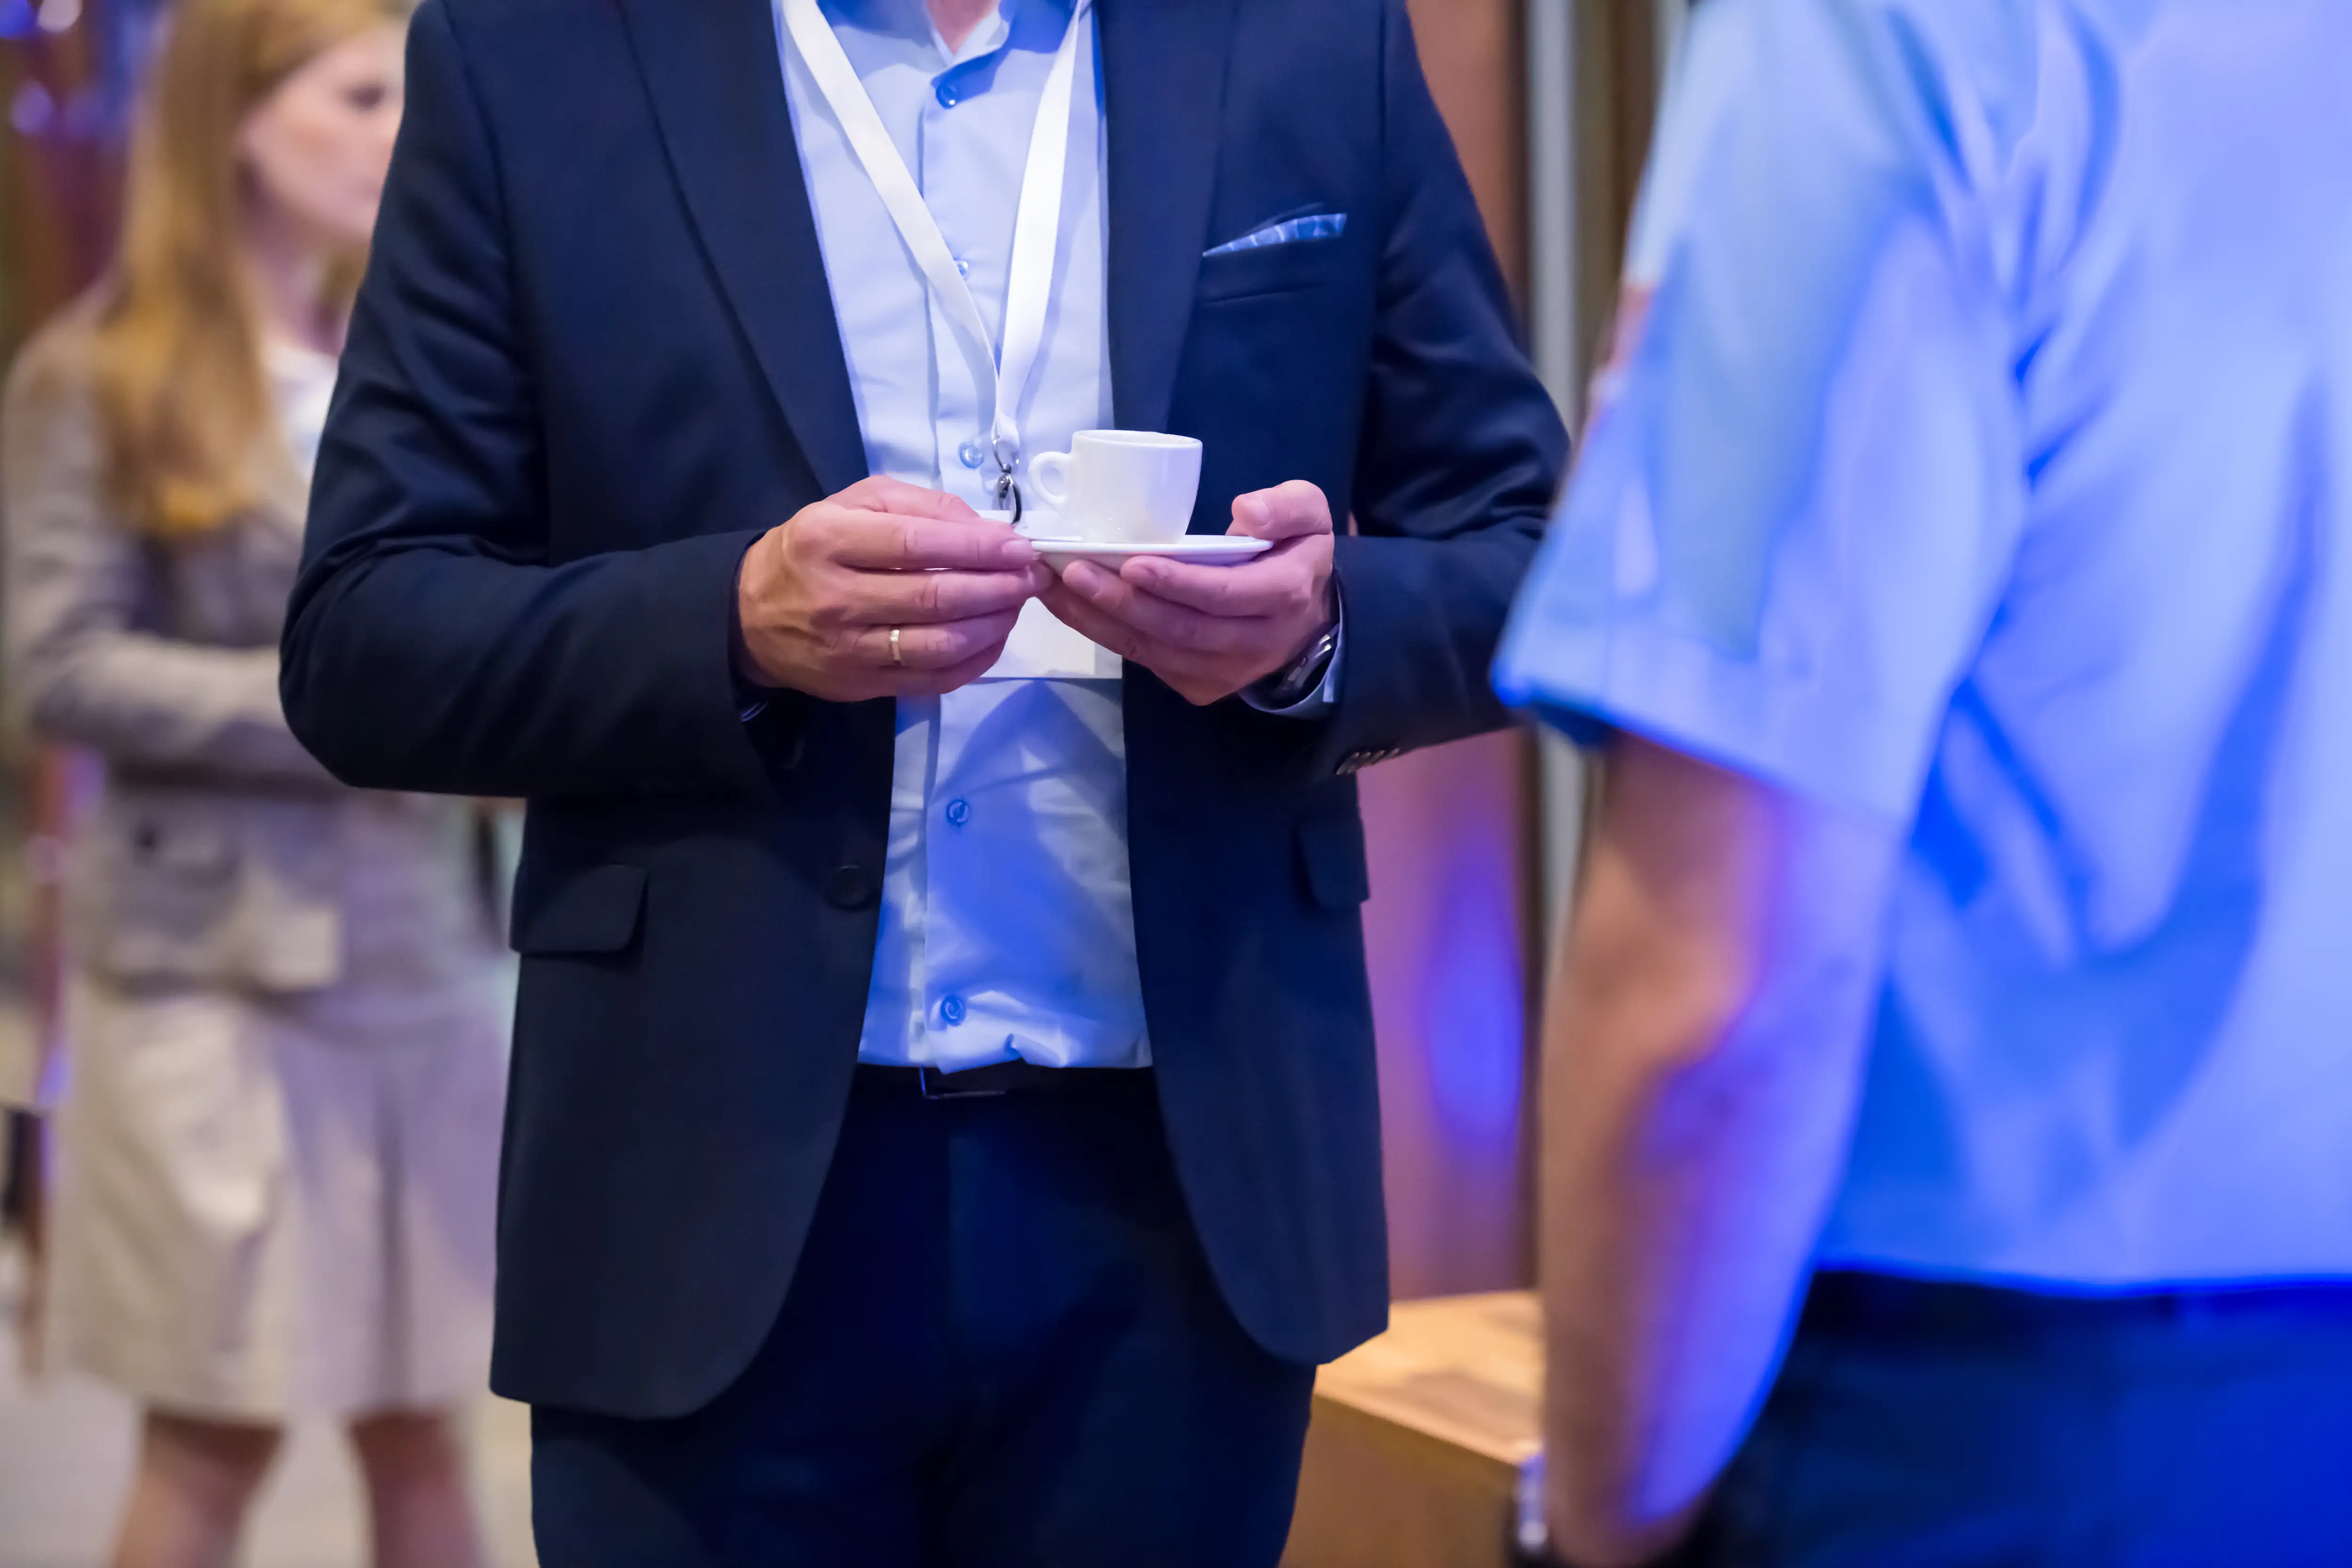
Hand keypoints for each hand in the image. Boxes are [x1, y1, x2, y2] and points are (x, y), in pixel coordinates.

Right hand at [736, 476, 1046, 700]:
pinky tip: (995, 637)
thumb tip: (987, 529)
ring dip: (994, 625)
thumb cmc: (816, 547)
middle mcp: (836, 597)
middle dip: (997, 587)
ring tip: (1018, 604)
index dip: (978, 547)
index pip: (917, 545)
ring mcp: (850, 649)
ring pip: (940, 645)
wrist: (754, 614)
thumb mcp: (856, 503)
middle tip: (1031, 576)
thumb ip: (922, 507)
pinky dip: (977, 661)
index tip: (1019, 546)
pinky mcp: (863, 686)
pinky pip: (935, 679)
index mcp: (829, 539)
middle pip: (935, 598)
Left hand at [1039, 479, 1336, 705]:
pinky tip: (1069, 606)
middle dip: (1122, 602)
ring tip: (1054, 587)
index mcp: (1282, 596)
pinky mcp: (1196, 685)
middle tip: (1072, 571)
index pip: (1224, 594)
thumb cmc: (1295, 555)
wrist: (1307, 622)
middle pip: (1180, 627)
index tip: (1132, 563)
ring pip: (1154, 649)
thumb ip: (1287, 506)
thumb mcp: (1311, 516)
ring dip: (1098, 620)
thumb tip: (1245, 513)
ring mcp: (1222, 672)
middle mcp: (1252, 644)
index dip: (1178, 582)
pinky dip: (1103, 634)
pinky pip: (1145, 660)